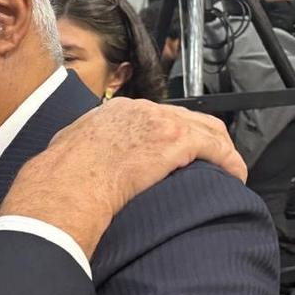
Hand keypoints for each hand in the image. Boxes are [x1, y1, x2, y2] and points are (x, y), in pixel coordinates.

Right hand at [0, 98, 243, 257]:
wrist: (66, 185)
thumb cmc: (59, 178)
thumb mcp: (67, 150)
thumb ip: (83, 147)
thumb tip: (80, 158)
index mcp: (113, 111)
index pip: (155, 115)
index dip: (172, 132)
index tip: (179, 150)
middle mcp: (139, 109)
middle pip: (187, 117)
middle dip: (204, 138)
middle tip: (213, 159)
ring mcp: (158, 122)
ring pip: (207, 129)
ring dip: (221, 151)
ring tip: (229, 170)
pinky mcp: (174, 141)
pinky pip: (214, 149)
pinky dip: (229, 162)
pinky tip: (234, 176)